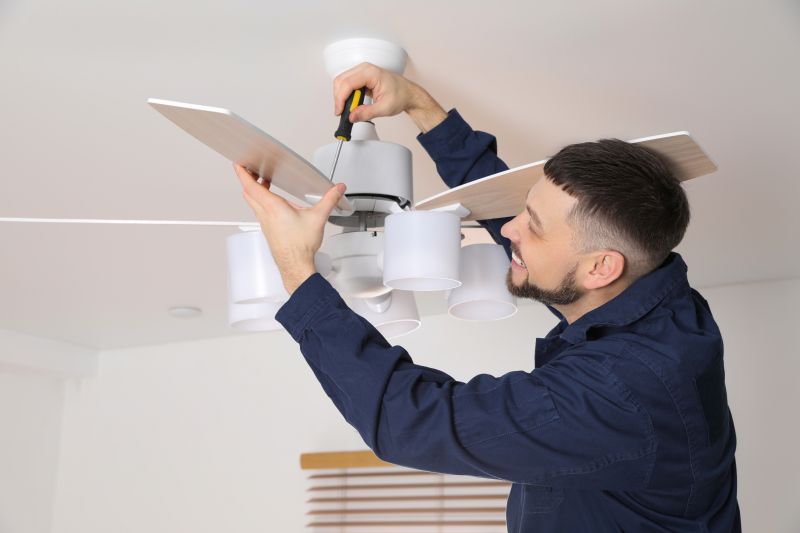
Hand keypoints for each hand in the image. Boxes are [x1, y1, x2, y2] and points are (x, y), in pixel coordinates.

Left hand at [234, 163, 346, 293]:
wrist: (295, 265)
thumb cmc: (300, 246)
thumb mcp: (318, 218)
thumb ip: (329, 200)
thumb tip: (337, 190)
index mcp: (273, 207)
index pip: (251, 186)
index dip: (242, 173)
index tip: (239, 164)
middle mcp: (265, 214)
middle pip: (248, 192)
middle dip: (247, 178)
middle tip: (249, 169)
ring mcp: (264, 223)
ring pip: (252, 202)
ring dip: (254, 190)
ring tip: (261, 182)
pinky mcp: (268, 229)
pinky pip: (259, 211)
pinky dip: (260, 201)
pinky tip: (271, 203)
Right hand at [333, 62, 446, 132]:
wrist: (408, 94)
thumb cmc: (401, 95)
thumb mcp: (384, 108)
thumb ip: (366, 113)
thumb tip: (351, 116)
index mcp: (370, 73)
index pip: (347, 84)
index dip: (341, 99)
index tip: (340, 111)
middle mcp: (364, 69)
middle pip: (341, 81)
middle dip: (339, 98)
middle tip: (342, 113)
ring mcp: (361, 72)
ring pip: (341, 82)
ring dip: (341, 97)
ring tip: (348, 110)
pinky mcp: (360, 78)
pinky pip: (346, 84)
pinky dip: (345, 95)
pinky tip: (351, 104)